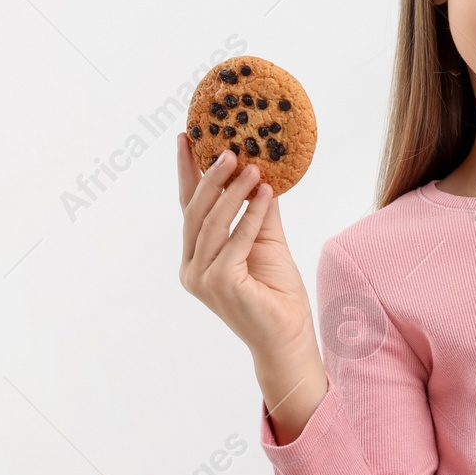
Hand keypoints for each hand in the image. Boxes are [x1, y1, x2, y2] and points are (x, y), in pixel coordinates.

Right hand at [176, 134, 315, 357]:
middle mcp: (192, 267)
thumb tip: (260, 169)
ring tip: (254, 166)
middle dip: (210, 176)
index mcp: (196, 256)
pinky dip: (251, 214)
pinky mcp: (219, 283)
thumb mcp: (266, 240)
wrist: (288, 336)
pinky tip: (266, 193)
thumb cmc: (277, 292)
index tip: (187, 138)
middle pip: (195, 212)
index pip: (189, 207)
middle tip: (229, 148)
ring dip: (234, 191)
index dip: (188, 172)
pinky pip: (236, 239)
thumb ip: (258, 210)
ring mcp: (201, 277)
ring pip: (213, 223)